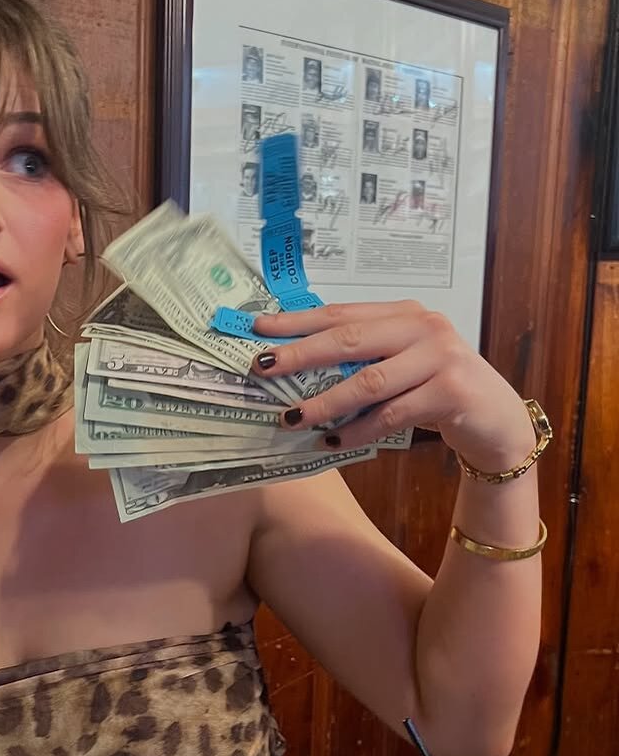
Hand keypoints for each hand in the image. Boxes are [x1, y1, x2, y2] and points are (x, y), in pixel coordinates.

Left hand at [251, 300, 536, 470]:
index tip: (258, 329)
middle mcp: (423, 327)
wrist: (497, 422)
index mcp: (402, 314)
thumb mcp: (399, 365)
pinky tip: (333, 442)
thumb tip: (292, 365)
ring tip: (291, 418)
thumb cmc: (435, 391)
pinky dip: (358, 430)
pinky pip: (391, 414)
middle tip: (262, 369)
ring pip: (367, 382)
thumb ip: (360, 359)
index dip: (297, 321)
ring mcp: (440, 357)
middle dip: (300, 354)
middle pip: (348, 339)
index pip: (340, 313)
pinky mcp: (451, 392)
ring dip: (324, 403)